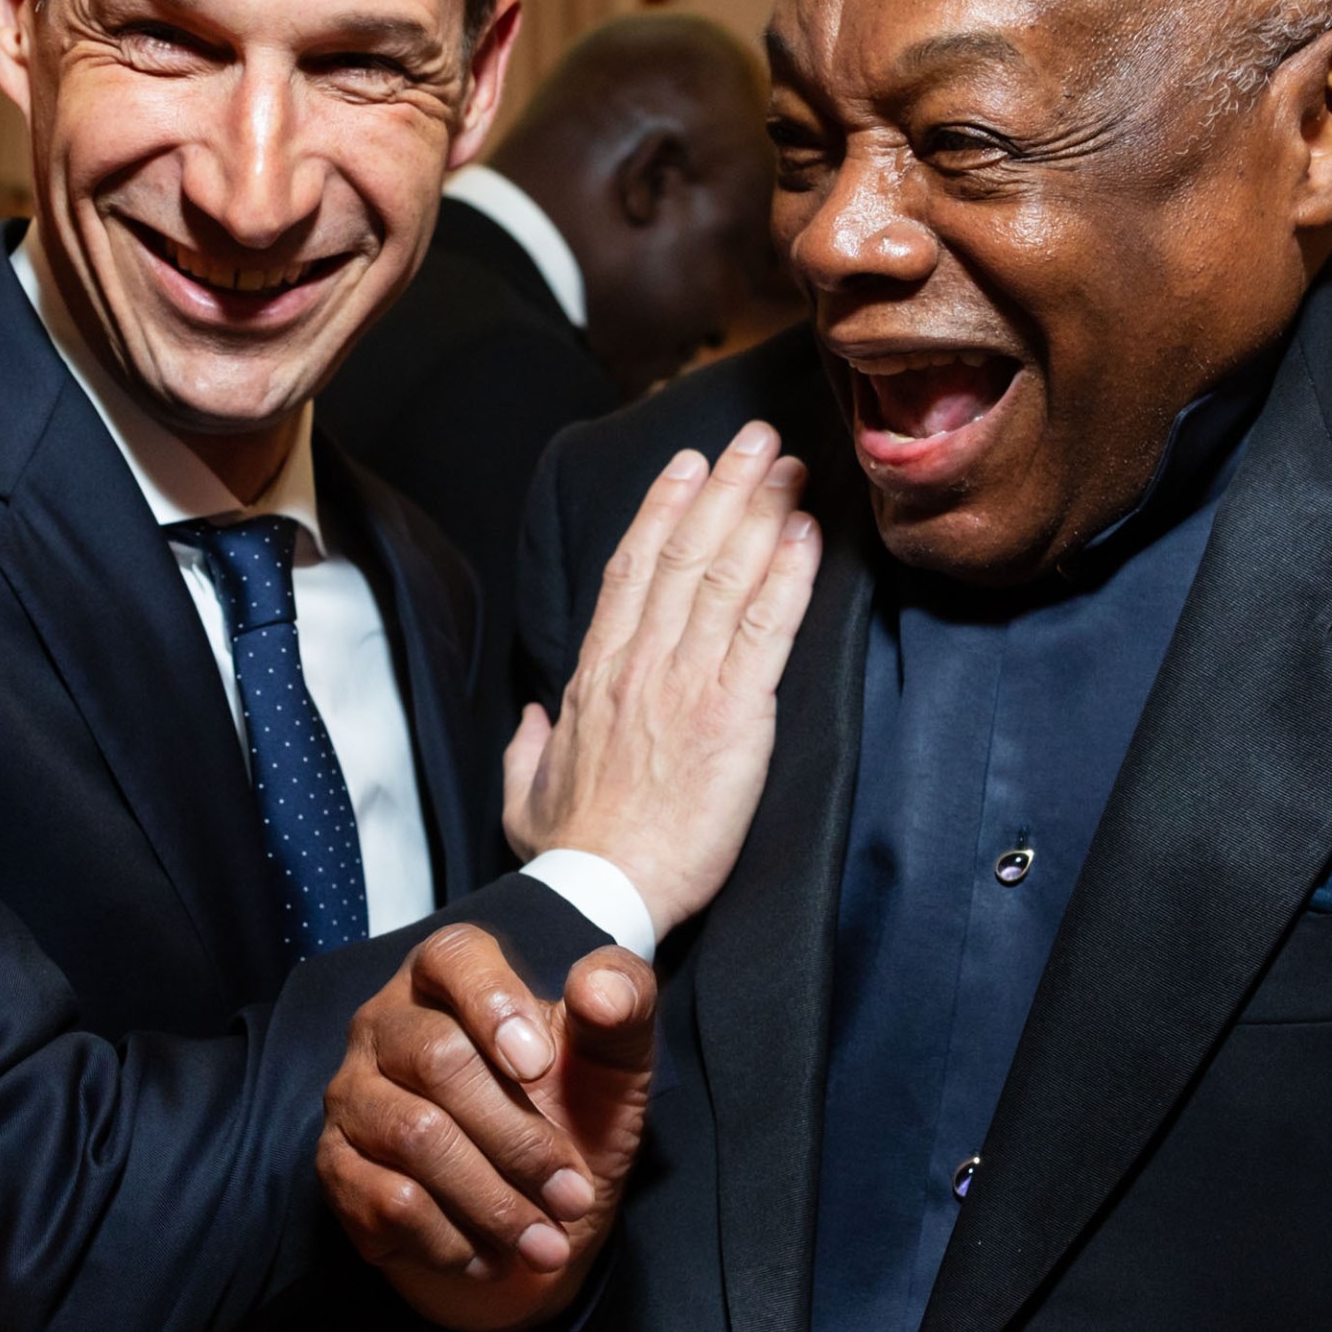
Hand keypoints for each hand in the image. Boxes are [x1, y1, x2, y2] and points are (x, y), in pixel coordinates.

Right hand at [322, 926, 656, 1331]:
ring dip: (494, 1201)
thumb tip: (599, 991)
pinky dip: (453, 1239)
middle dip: (519, 1139)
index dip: (495, 1005)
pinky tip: (490, 1254)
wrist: (533, 1217)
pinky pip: (388, 1201)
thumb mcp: (615, 1063)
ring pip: (415, 1138)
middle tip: (573, 1195)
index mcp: (450, 977)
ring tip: (545, 1242)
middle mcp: (385, 1025)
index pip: (454, 956)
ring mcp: (352, 1096)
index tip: (542, 1065)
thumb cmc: (574, 1119)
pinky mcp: (336, 1167)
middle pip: (438, 1060)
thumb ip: (622, 1008)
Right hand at [507, 422, 818, 932]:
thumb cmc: (570, 854)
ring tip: (790, 466)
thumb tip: (529, 718)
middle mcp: (640, 663)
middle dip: (724, 487)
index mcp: (594, 676)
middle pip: (686, 553)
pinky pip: (766, 630)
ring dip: (762, 511)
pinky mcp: (733, 715)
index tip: (686, 467)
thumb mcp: (523, 796)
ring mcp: (686, 683)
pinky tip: (808, 536)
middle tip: (755, 439)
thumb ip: (526, 749)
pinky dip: (789, 577)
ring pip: (727, 575)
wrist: (602, 892)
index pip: (631, 571)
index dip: (662, 511)